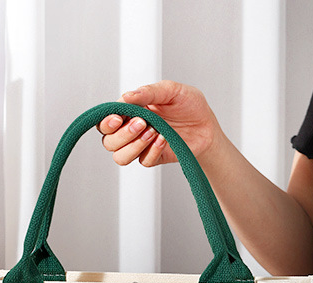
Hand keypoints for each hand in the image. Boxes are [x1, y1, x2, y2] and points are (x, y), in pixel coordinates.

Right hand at [97, 80, 223, 167]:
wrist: (207, 125)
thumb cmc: (189, 105)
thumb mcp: (171, 90)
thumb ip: (148, 92)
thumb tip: (126, 97)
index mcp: (130, 113)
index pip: (105, 122)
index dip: (106, 123)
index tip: (117, 118)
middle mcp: (130, 131)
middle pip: (108, 142)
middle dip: (122, 134)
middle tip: (142, 123)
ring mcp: (140, 146)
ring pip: (120, 157)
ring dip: (133, 146)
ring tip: (152, 132)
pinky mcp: (152, 158)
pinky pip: (143, 161)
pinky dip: (152, 150)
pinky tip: (164, 139)